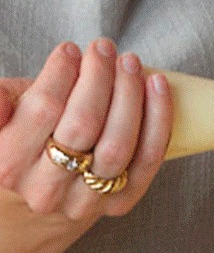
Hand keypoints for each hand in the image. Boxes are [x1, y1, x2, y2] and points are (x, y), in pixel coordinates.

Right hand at [0, 39, 172, 220]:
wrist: (45, 190)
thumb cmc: (26, 140)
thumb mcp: (5, 116)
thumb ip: (1, 100)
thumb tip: (2, 103)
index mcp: (8, 162)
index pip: (43, 108)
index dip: (61, 72)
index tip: (71, 49)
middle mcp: (45, 188)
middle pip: (83, 124)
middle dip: (99, 78)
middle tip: (104, 49)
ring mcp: (85, 200)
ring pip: (118, 144)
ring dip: (130, 96)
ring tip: (130, 63)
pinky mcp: (119, 203)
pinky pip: (147, 160)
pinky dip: (158, 120)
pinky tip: (157, 87)